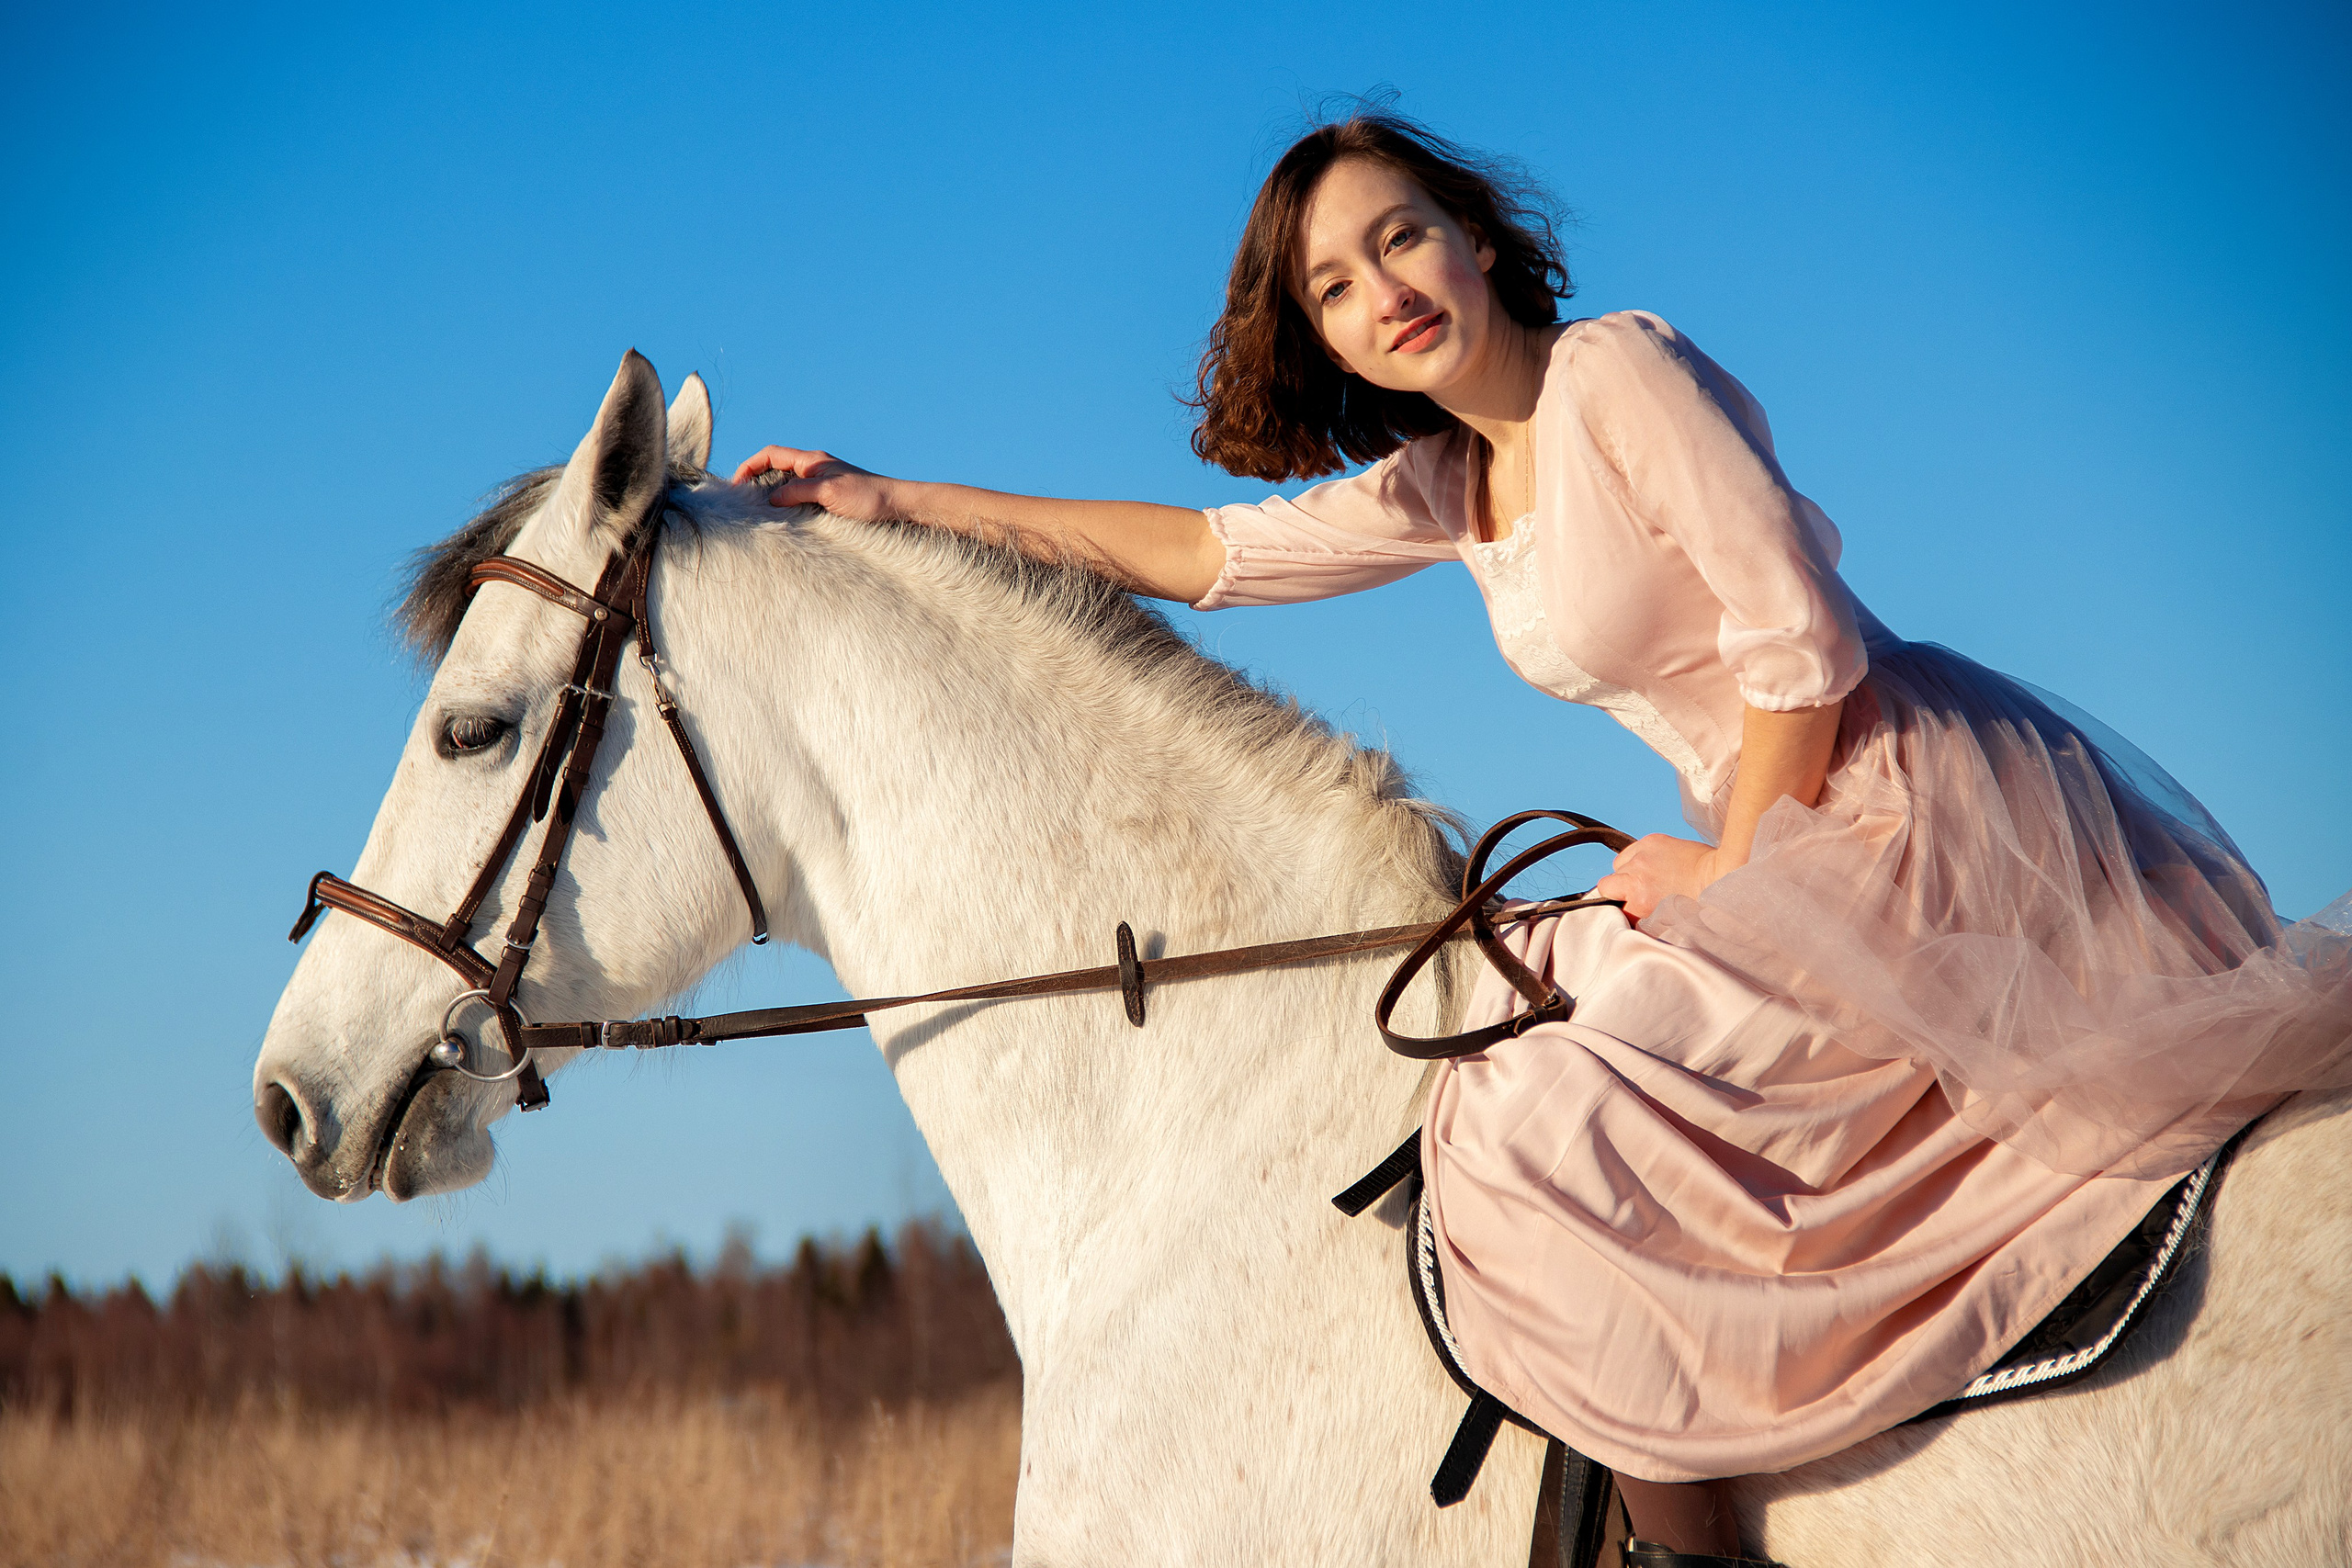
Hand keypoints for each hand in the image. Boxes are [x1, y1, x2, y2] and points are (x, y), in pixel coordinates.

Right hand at [730, 445, 899, 521]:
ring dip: (773, 496)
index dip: (750, 465)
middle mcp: (815, 468)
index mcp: (812, 460)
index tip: (736, 485)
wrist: (898, 505)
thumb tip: (771, 498)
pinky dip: (788, 506)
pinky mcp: (831, 497)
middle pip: (776, 468)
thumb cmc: (868, 496)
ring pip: (788, 485)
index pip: (771, 454)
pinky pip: (801, 497)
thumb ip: (798, 492)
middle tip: (744, 503)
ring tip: (761, 515)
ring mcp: (823, 482)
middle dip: (757, 482)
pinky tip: (786, 521)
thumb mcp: (829, 493)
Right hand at [1595, 834, 1721, 920]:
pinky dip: (1636, 858)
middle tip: (1637, 895)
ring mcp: (1642, 856)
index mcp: (1640, 901)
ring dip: (1627, 873)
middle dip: (1618, 892)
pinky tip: (1653, 864)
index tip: (1634, 912)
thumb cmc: (1700, 902)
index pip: (1614, 910)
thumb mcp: (1667, 922)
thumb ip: (1643, 921)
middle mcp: (1636, 876)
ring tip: (1649, 878)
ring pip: (1617, 867)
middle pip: (1606, 886)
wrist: (1721, 875)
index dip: (1624, 912)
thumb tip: (1628, 918)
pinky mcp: (1650, 841)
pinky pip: (1629, 852)